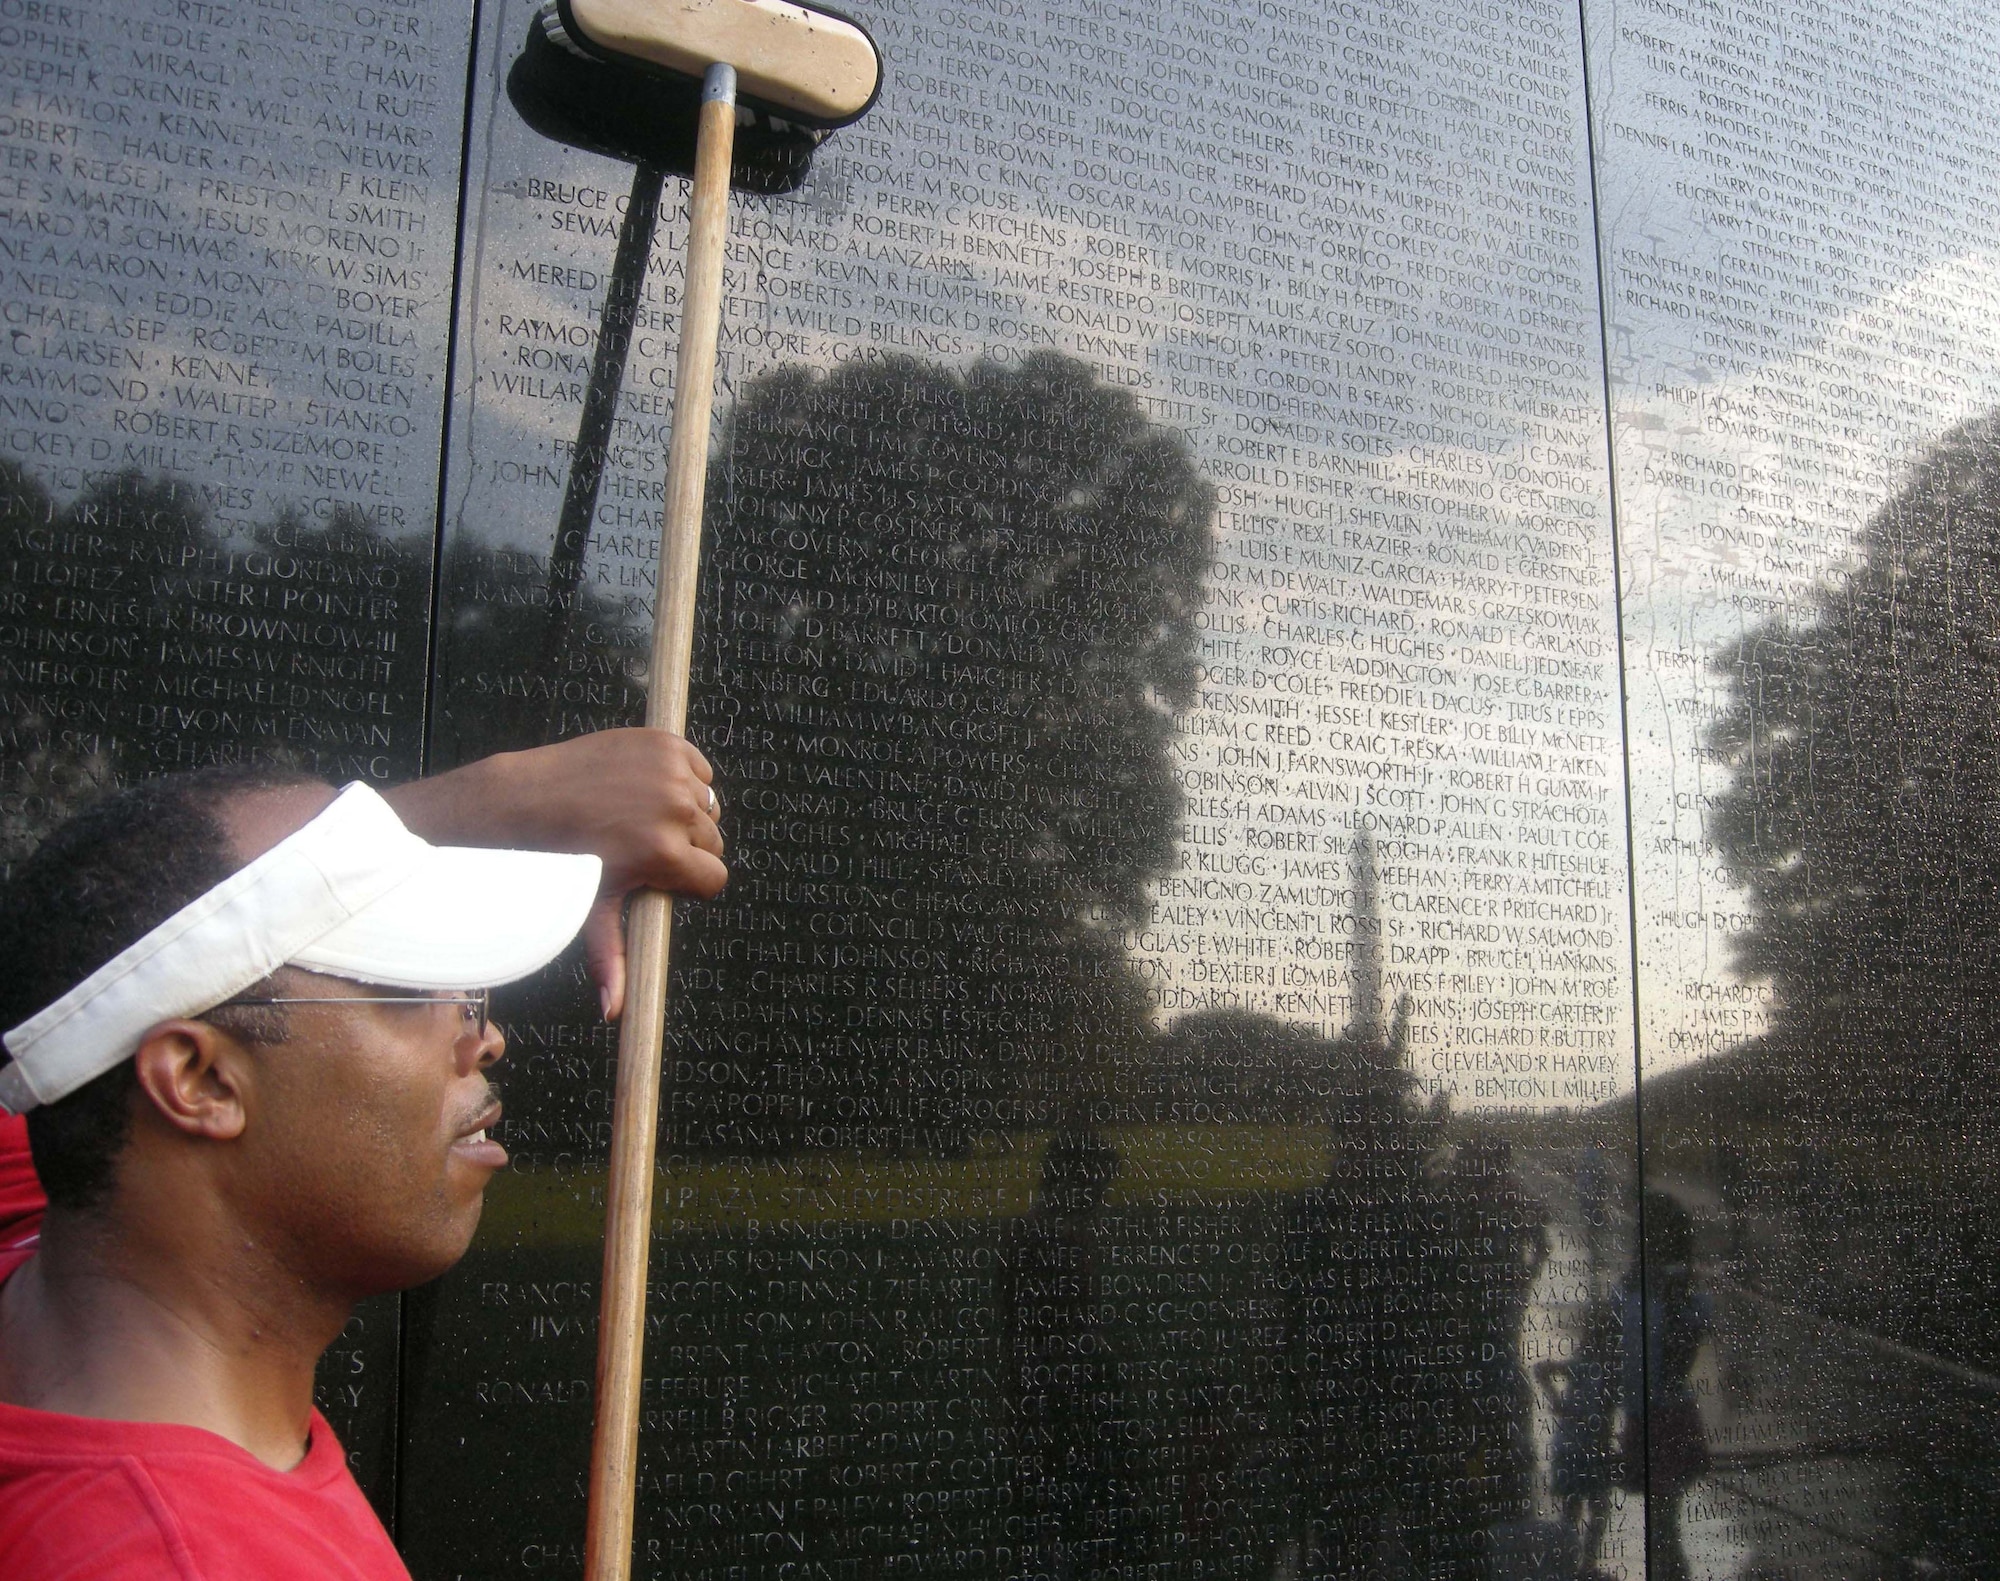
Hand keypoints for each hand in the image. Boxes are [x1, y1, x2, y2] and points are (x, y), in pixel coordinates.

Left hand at [385, 730, 725, 1017]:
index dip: (689, 883)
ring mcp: (671, 771)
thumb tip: (614, 1011)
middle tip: (643, 847)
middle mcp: (675, 808)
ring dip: (685, 811)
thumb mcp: (589, 909)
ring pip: (708, 804)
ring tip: (640, 817)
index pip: (714, 877)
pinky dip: (682, 776)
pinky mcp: (666, 743)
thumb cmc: (557, 859)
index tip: (663, 877)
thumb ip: (612, 959)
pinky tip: (644, 788)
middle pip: (713, 840)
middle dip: (687, 848)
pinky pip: (698, 767)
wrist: (525, 800)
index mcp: (664, 852)